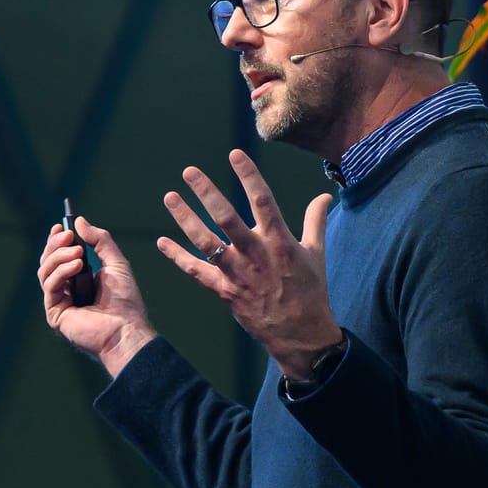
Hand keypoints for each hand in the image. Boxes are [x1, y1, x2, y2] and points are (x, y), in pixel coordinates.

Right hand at [38, 216, 157, 377]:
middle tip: (69, 235)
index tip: (62, 226)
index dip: (57, 240)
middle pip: (47, 261)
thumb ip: (100, 241)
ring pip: (45, 271)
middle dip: (56, 245)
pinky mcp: (55, 313)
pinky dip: (61, 271)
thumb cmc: (125, 301)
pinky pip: (50, 285)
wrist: (127, 328)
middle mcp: (65, 290)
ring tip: (80, 253)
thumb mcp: (115, 263)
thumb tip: (79, 221)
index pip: (59, 256)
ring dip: (59, 256)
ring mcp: (59, 302)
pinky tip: (78, 266)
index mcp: (78, 280)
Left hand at [159, 149, 342, 379]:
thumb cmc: (310, 290)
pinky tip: (162, 242)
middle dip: (207, 193)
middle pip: (227, 219)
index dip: (249, 176)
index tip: (235, 153)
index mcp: (280, 242)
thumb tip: (325, 196)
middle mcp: (256, 255)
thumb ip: (315, 221)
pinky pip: (196, 272)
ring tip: (169, 197)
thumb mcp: (316, 253)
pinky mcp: (225, 292)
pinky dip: (178, 258)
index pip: (263, 201)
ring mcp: (238, 274)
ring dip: (185, 219)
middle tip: (189, 172)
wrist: (299, 334)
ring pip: (206, 243)